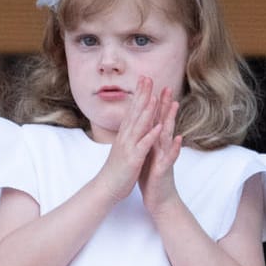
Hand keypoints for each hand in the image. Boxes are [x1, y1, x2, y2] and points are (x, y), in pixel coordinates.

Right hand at [92, 76, 164, 200]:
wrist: (106, 188)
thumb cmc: (116, 169)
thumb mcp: (123, 148)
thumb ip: (128, 135)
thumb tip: (131, 124)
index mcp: (124, 134)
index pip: (132, 109)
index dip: (139, 94)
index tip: (144, 80)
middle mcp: (125, 137)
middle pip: (135, 112)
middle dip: (142, 95)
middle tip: (147, 78)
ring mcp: (129, 147)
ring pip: (139, 125)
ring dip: (147, 111)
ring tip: (155, 96)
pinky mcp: (133, 159)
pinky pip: (143, 145)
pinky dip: (151, 135)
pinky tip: (159, 126)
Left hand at [137, 86, 183, 216]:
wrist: (159, 200)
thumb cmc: (152, 177)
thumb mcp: (148, 154)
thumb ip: (149, 140)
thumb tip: (145, 126)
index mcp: (155, 143)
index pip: (155, 120)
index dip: (154, 104)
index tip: (152, 87)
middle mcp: (162, 147)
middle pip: (164, 122)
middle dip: (165, 105)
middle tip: (166, 87)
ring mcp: (165, 157)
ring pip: (168, 135)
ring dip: (171, 120)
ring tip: (174, 105)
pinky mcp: (165, 169)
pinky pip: (170, 157)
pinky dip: (174, 148)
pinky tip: (178, 138)